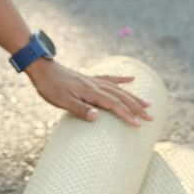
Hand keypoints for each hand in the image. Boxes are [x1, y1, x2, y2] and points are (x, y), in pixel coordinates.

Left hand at [25, 60, 153, 127]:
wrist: (41, 68)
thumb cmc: (50, 87)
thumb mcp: (61, 101)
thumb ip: (80, 109)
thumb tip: (97, 117)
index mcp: (91, 92)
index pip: (114, 105)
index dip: (127, 115)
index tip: (139, 125)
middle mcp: (95, 85)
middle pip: (121, 97)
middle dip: (136, 108)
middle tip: (151, 118)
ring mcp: (93, 81)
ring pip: (118, 89)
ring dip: (133, 97)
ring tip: (147, 104)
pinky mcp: (89, 79)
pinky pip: (110, 79)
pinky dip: (122, 80)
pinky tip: (131, 79)